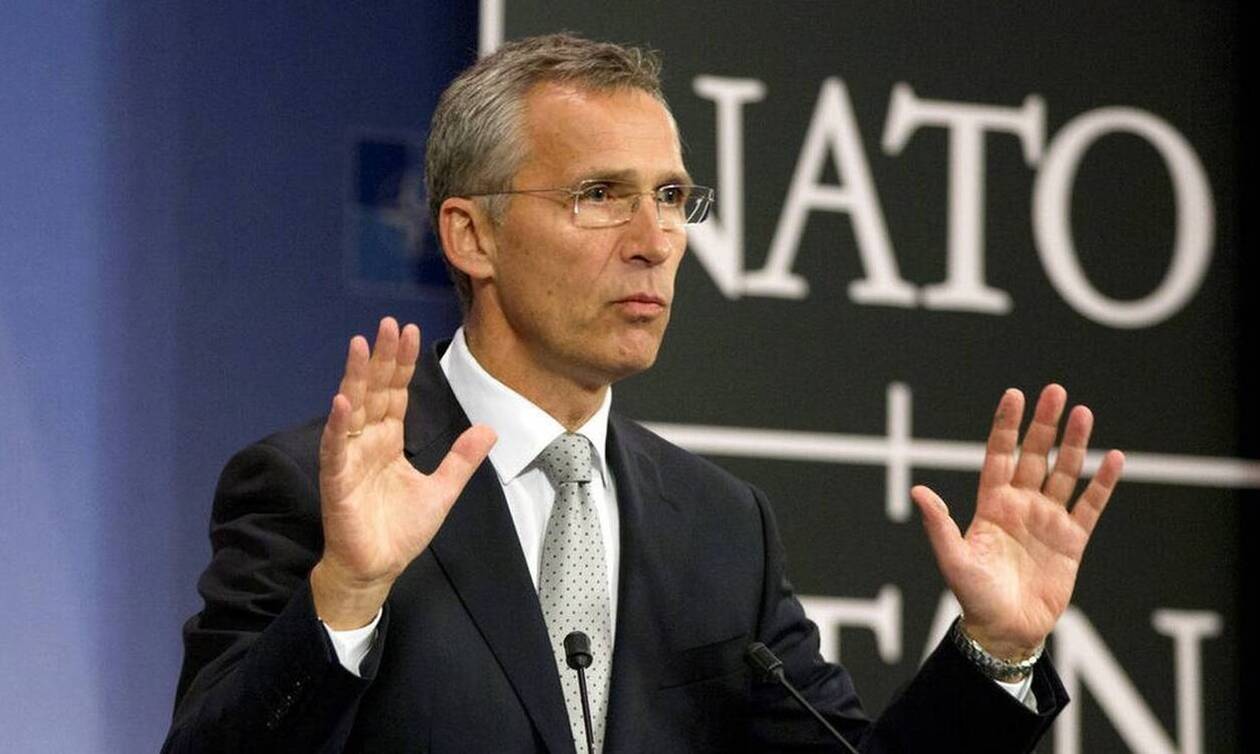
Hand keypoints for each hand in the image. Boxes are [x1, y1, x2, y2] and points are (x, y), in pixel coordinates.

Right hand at [311, 317, 495, 628]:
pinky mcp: (337, 480)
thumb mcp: (442, 491)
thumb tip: (489, 429)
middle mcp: (367, 441)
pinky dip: (340, 424)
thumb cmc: (401, 531)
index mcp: (389, 441)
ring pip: (353, 409)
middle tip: (388, 324)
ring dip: (355, 377)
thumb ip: (461, 459)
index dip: (402, 364)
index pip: (396, 393)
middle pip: (375, 391)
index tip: (409, 331)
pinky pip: (338, 447)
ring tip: (360, 345)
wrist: (377, 568)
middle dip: (381, 358)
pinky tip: (343, 400)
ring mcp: (350, 458)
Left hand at [911, 385, 1123, 659]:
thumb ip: (939, 524)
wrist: (1005, 630)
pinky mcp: (1072, 540)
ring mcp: (1048, 520)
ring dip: (1075, 444)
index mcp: (991, 504)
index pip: (1000, 455)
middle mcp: (1021, 505)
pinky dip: (1102, 482)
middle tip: (1055, 390)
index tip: (1014, 394)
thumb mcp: (953, 559)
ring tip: (1084, 412)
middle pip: (1035, 455)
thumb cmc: (973, 596)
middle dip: (1044, 424)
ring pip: (1064, 473)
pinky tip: (1114, 458)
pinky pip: (1090, 505)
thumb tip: (917, 490)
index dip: (1007, 425)